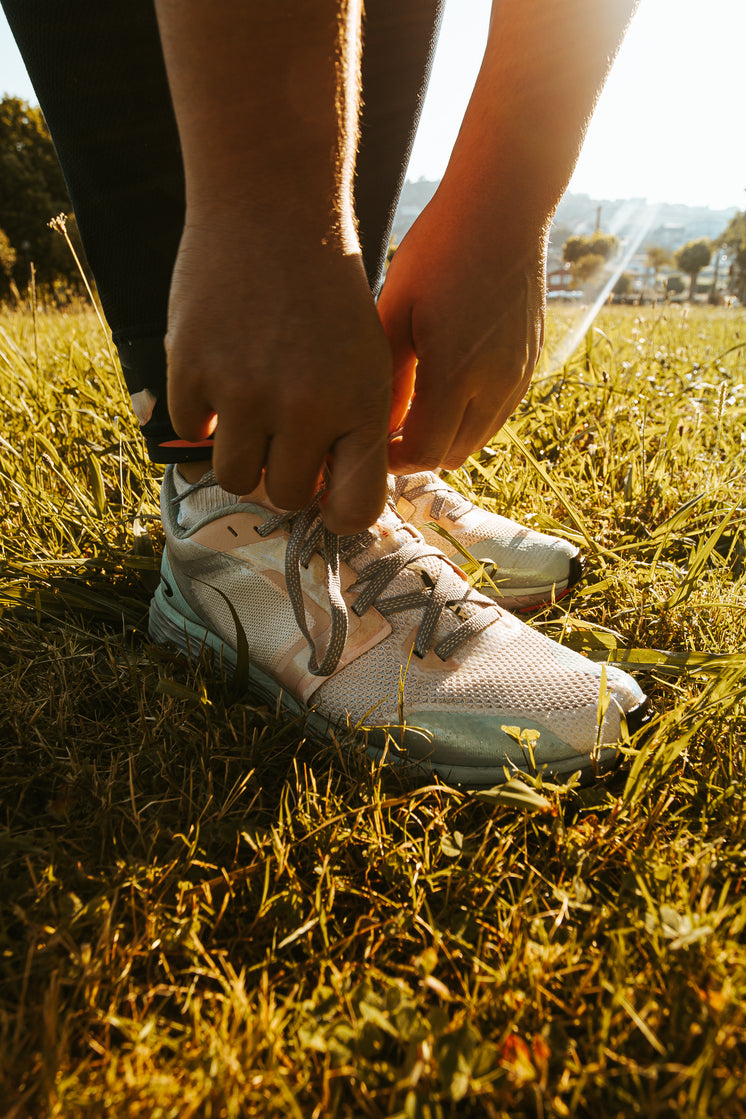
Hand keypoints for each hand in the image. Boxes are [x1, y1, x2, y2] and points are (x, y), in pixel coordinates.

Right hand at [165, 219, 391, 533]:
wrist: (273, 210)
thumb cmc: (327, 292)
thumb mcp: (367, 359)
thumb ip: (354, 430)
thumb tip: (331, 501)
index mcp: (361, 407)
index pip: (356, 509)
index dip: (338, 513)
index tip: (326, 497)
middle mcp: (305, 408)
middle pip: (286, 497)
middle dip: (284, 476)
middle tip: (282, 438)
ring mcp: (244, 391)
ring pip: (235, 478)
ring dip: (241, 454)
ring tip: (249, 412)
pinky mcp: (192, 370)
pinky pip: (190, 432)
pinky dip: (201, 413)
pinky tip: (219, 371)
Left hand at [377, 192, 545, 473]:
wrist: (504, 205)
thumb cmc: (439, 248)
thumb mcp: (395, 309)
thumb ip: (386, 376)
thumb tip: (373, 426)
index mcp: (455, 374)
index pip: (424, 452)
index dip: (393, 461)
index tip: (370, 446)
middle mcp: (495, 383)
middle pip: (451, 454)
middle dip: (417, 452)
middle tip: (385, 432)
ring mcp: (517, 374)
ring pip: (477, 437)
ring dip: (445, 436)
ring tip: (411, 412)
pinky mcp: (528, 361)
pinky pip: (497, 411)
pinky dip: (468, 415)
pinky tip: (442, 387)